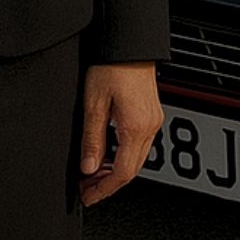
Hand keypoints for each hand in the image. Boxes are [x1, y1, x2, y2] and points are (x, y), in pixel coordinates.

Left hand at [78, 62, 162, 206]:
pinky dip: (123, 156)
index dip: (103, 190)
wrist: (129, 43)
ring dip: (115, 171)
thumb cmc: (112, 66)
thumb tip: (88, 167)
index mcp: (135, 127)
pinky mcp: (152, 113)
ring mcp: (153, 120)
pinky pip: (140, 145)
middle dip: (108, 184)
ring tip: (93, 173)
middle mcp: (149, 126)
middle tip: (86, 188)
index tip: (88, 197)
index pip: (122, 173)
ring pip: (137, 159)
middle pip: (132, 170)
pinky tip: (108, 155)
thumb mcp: (93, 104)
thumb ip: (91, 140)